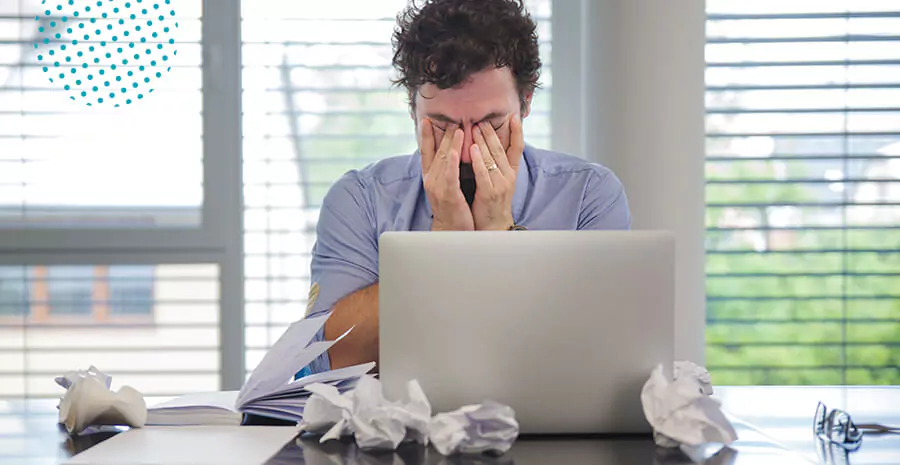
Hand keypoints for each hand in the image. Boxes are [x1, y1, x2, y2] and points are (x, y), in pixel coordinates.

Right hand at [420, 119, 474, 230]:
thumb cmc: (452, 207)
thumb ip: (445, 169)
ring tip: (458, 128)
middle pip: (438, 152)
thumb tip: (448, 152)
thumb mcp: (445, 186)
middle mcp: (431, 180)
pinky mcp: (448, 195)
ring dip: (451, 143)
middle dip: (445, 135)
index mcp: (430, 177)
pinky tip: (456, 151)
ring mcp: (438, 187)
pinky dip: (452, 163)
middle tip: (453, 119)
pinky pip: (450, 176)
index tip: (426, 120)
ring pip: (444, 161)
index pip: (426, 152)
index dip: (425, 136)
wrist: (451, 231)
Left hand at [470, 114, 523, 230]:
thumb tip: (490, 145)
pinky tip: (473, 148)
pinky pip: (483, 172)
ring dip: (484, 141)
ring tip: (475, 127)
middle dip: (492, 132)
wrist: (492, 227)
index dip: (517, 132)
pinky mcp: (489, 192)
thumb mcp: (499, 181)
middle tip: (482, 118)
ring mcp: (500, 184)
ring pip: (492, 158)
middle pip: (501, 149)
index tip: (514, 116)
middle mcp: (508, 176)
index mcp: (512, 172)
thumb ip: (496, 164)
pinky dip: (478, 159)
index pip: (517, 148)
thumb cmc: (492, 202)